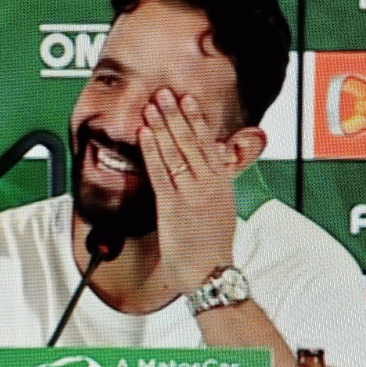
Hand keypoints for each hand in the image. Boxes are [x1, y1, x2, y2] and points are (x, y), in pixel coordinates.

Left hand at [139, 88, 237, 293]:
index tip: (188, 101)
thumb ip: (212, 186)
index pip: (208, 143)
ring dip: (163, 126)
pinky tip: (145, 135)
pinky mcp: (173, 206)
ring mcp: (191, 193)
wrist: (211, 273)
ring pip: (176, 152)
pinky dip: (152, 151)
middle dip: (177, 114)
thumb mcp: (220, 209)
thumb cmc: (212, 247)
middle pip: (192, 141)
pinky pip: (161, 173)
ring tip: (153, 105)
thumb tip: (206, 169)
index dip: (196, 119)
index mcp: (221, 183)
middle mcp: (208, 184)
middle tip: (166, 92)